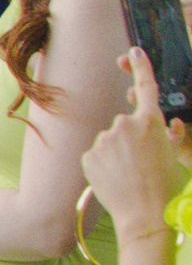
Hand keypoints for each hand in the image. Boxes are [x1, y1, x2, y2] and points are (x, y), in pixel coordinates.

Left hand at [82, 47, 191, 246]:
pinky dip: (104, 165)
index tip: (133, 52)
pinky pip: (97, 156)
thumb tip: (170, 124)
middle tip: (141, 163)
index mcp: (150, 121)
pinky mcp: (89, 154)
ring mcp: (104, 139)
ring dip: (117, 153)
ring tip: (129, 175)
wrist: (145, 213)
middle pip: (125, 124)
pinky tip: (115, 179)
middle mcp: (124, 124)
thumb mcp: (175, 156)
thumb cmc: (166, 185)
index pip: (145, 87)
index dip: (140, 66)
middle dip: (131, 139)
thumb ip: (171, 135)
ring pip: (110, 141)